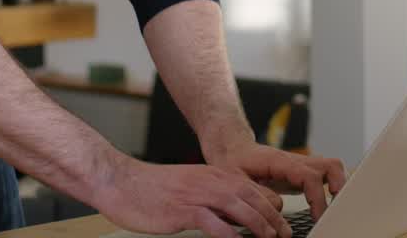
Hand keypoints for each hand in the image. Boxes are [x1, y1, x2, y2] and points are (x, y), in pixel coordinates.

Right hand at [96, 155, 289, 237]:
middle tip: (285, 233)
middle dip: (272, 216)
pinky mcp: (181, 210)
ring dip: (257, 223)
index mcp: (213, 175)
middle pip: (250, 197)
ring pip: (237, 206)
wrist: (121, 181)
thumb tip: (234, 217)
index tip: (281, 221)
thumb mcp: (190, 188)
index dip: (270, 205)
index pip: (251, 189)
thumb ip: (213, 199)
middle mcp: (209, 182)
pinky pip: (210, 221)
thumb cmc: (153, 189)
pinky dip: (226, 232)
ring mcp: (196, 195)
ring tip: (270, 237)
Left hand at [207, 141, 347, 219]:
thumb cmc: (232, 163)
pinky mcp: (300, 172)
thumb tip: (278, 207)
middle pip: (329, 165)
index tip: (318, 216)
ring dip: (338, 186)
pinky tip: (325, 205)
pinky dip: (330, 187)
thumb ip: (257, 194)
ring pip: (331, 167)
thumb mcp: (235, 181)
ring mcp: (299, 165)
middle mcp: (294, 161)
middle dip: (338, 187)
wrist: (231, 150)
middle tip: (334, 210)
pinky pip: (324, 175)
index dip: (317, 197)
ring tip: (335, 208)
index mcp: (279, 161)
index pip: (309, 176)